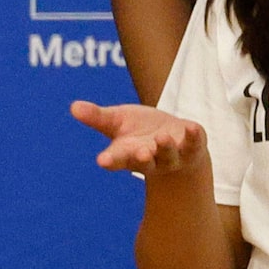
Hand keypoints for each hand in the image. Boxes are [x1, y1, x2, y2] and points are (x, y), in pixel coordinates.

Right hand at [73, 99, 208, 176]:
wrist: (173, 139)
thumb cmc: (139, 130)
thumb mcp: (118, 121)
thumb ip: (98, 117)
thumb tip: (73, 106)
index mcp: (126, 154)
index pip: (116, 159)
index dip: (110, 160)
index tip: (103, 160)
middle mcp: (149, 159)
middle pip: (144, 161)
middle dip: (142, 158)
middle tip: (140, 153)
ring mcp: (172, 156)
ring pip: (168, 155)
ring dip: (165, 148)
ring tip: (162, 137)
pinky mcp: (192, 148)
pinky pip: (194, 144)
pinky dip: (193, 137)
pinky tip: (192, 127)